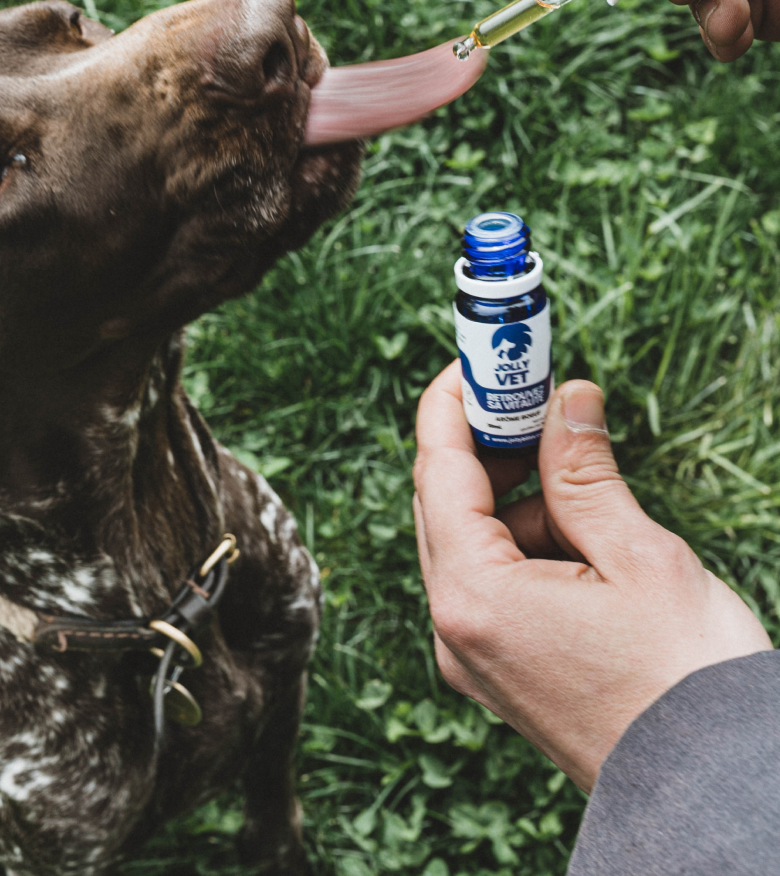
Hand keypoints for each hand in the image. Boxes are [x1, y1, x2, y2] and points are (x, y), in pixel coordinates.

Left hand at [412, 362, 770, 791]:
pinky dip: (523, 543)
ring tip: (577, 473)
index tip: (475, 359)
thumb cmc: (686, 680)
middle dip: (486, 444)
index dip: (451, 403)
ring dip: (513, 496)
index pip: (438, 470)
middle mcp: (455, 628)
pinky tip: (580, 535)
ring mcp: (472, 655)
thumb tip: (565, 398)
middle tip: (532, 397)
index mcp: (474, 595)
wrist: (716, 794)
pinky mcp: (498, 670)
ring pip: (469, 542)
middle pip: (445, 505)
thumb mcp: (638, 556)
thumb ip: (585, 470)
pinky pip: (491, 582)